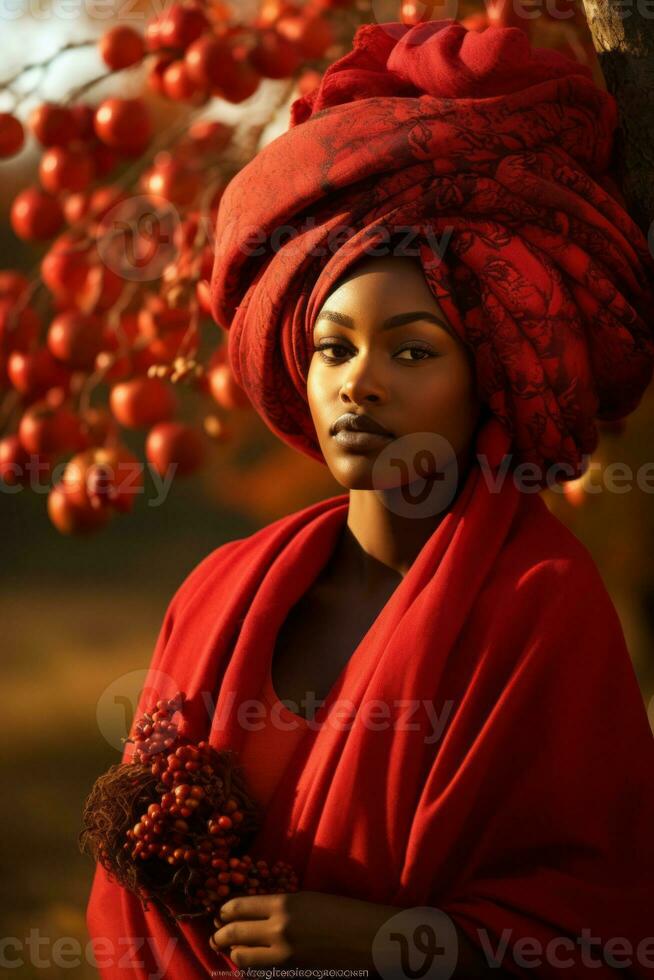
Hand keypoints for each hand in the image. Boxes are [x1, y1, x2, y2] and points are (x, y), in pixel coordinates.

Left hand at [209, 890, 396, 969]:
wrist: (372, 939)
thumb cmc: (346, 912)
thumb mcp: (309, 900)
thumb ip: (282, 907)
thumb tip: (258, 914)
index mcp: (284, 902)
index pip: (238, 906)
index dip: (224, 911)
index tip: (219, 913)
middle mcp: (278, 927)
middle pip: (233, 932)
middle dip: (220, 934)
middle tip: (216, 936)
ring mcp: (284, 954)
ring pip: (242, 957)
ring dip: (235, 953)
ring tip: (232, 951)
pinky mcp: (292, 973)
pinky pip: (261, 971)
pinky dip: (253, 966)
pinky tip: (255, 962)